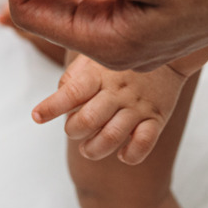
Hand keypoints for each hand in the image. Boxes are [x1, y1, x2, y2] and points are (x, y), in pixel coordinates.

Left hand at [33, 54, 186, 164]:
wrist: (171, 52)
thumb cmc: (124, 60)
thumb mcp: (97, 56)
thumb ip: (74, 75)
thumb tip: (59, 95)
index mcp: (99, 74)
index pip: (71, 91)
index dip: (51, 106)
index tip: (36, 116)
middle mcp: (117, 91)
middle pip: (87, 121)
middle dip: (73, 131)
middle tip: (74, 130)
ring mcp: (137, 105)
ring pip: (111, 137)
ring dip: (94, 149)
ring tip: (89, 148)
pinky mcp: (156, 118)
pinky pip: (143, 144)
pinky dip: (129, 155)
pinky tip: (122, 153)